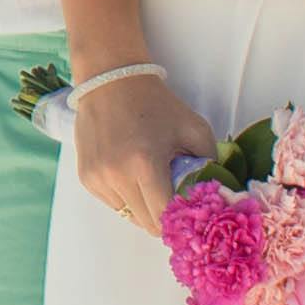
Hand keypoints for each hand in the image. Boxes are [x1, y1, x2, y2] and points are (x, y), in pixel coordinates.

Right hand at [66, 63, 214, 228]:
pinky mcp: (87, 178)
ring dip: (144, 208)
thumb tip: (217, 193)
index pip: (165, 217)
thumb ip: (210, 163)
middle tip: (175, 202)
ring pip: (129, 216)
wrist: (111, 81)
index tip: (189, 214)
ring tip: (151, 183)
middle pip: (147, 223)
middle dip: (164, 218)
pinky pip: (113, 203)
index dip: (180, 221)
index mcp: (146, 164)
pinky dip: (127, 197)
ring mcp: (98, 178)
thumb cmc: (156, 105)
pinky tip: (132, 174)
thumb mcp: (194, 128)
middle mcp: (117, 175)